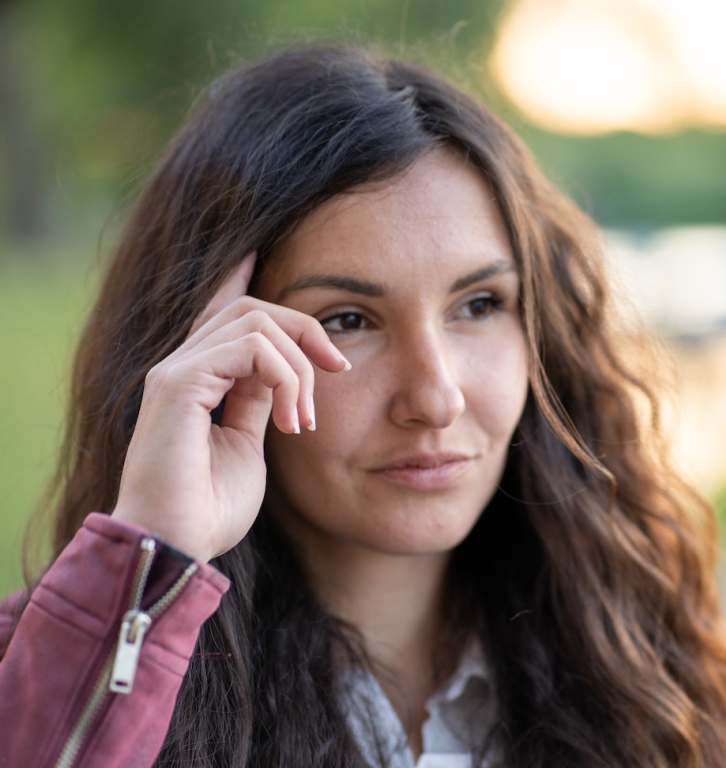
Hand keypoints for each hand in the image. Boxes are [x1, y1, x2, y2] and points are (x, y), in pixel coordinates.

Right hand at [111, 254, 348, 561]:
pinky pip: (251, 349)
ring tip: (304, 419)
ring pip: (257, 322)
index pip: (222, 312)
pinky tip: (291, 420)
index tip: (262, 248)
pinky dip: (285, 378)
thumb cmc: (209, 509)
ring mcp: (177, 370)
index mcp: (197, 378)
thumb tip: (278, 375)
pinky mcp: (179, 383)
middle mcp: (182, 366)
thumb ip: (257, 402)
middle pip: (252, 309)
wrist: (175, 549)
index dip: (242, 276)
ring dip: (299, 366)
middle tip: (338, 365)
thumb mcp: (247, 446)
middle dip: (304, 329)